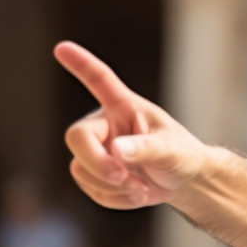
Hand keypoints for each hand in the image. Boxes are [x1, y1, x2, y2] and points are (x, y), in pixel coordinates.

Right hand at [55, 41, 208, 209]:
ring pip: (81, 169)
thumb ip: (147, 149)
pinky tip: (136, 195)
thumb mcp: (173, 150)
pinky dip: (114, 199)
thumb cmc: (182, 155)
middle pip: (76, 138)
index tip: (62, 47)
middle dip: (98, 164)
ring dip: (111, 186)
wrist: (184, 180)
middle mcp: (104, 125)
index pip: (101, 81)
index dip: (81, 65)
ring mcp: (96, 149)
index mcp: (125, 108)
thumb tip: (118, 150)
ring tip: (142, 188)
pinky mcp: (94, 173)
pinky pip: (90, 189)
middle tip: (125, 178)